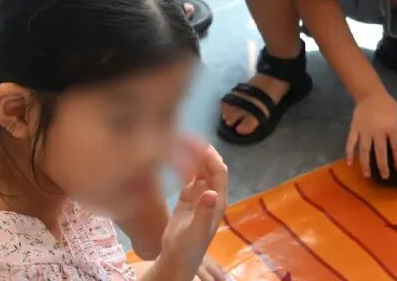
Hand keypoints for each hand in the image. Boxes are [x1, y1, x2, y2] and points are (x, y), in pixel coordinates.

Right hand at [160, 140, 227, 278]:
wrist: (177, 258)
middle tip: (190, 137)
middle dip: (204, 152)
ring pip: (200, 170)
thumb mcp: (196, 230)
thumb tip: (211, 192)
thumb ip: (204, 211)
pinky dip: (186, 165)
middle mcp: (211, 195)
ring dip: (195, 156)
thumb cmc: (188, 247)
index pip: (219, 173)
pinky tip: (178, 155)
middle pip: (211, 168)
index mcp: (217, 201)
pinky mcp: (186, 197)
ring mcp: (199, 195)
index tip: (201, 144)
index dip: (212, 158)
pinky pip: (189, 177)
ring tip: (183, 140)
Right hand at [346, 91, 396, 179]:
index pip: (396, 146)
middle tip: (385, 176)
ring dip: (366, 163)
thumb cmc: (388, 106)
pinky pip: (350, 142)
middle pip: (380, 152)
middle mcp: (378, 131)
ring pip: (364, 150)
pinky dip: (349, 153)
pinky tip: (349, 163)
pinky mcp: (354, 129)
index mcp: (391, 127)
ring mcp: (364, 130)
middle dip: (383, 166)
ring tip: (367, 175)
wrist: (370, 94)